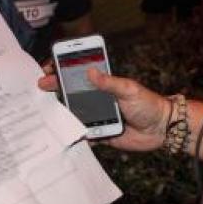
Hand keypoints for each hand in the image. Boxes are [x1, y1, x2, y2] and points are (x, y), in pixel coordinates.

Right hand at [38, 68, 167, 152]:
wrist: (161, 129)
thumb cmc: (148, 104)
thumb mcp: (129, 89)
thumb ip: (109, 83)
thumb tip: (90, 71)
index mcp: (102, 84)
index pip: (78, 74)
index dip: (61, 70)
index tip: (47, 69)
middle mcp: (96, 99)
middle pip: (70, 94)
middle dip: (55, 91)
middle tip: (41, 88)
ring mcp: (96, 116)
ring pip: (74, 114)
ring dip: (61, 113)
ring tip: (45, 112)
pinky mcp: (100, 133)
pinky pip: (84, 134)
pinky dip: (74, 134)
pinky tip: (62, 134)